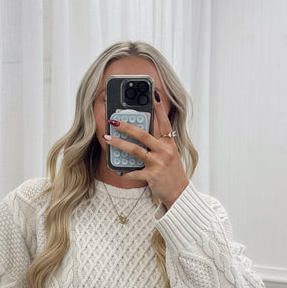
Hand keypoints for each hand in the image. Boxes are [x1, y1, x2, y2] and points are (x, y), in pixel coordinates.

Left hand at [102, 92, 189, 208]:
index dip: (158, 109)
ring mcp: (158, 163)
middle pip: (143, 134)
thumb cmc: (171, 173)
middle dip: (126, 126)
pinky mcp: (152, 176)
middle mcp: (165, 151)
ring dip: (118, 143)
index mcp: (169, 144)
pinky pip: (134, 172)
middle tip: (114, 120)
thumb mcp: (169, 155)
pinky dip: (125, 172)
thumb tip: (140, 134)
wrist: (179, 192)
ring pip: (135, 150)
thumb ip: (158, 144)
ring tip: (107, 138)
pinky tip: (119, 170)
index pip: (164, 122)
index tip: (153, 94)